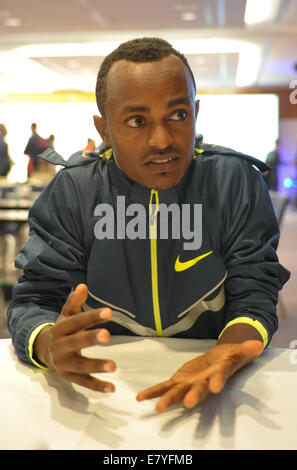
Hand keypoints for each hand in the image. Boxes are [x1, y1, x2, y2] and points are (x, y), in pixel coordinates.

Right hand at [34, 283, 115, 391]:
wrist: (44, 350)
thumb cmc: (62, 329)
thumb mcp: (66, 315)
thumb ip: (75, 302)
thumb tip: (83, 286)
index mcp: (60, 329)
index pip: (77, 321)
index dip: (92, 316)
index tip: (109, 312)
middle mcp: (60, 346)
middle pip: (77, 342)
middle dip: (91, 338)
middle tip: (107, 335)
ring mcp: (64, 363)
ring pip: (81, 365)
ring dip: (97, 366)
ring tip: (114, 366)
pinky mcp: (69, 377)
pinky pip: (84, 382)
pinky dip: (97, 386)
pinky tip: (112, 388)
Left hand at [136, 340, 262, 412]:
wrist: (217, 362)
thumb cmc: (228, 358)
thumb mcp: (236, 351)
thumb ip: (245, 348)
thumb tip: (258, 343)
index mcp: (217, 374)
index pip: (218, 377)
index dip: (217, 381)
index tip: (215, 386)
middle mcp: (202, 383)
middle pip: (197, 389)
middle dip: (193, 396)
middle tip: (188, 404)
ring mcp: (188, 383)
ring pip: (177, 392)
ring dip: (167, 399)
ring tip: (158, 408)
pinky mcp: (179, 380)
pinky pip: (164, 387)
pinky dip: (153, 392)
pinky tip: (140, 398)